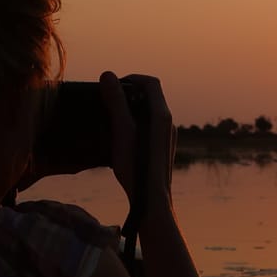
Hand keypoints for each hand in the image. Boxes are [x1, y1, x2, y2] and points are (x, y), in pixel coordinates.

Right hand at [100, 71, 175, 213]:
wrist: (151, 201)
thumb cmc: (136, 166)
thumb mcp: (121, 130)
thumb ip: (116, 102)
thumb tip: (107, 74)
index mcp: (161, 115)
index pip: (150, 83)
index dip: (131, 78)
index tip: (112, 85)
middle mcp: (168, 124)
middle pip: (150, 97)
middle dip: (128, 94)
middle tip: (107, 102)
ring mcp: (167, 138)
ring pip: (150, 114)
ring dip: (130, 111)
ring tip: (110, 121)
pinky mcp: (163, 150)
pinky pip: (150, 129)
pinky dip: (135, 126)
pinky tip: (120, 140)